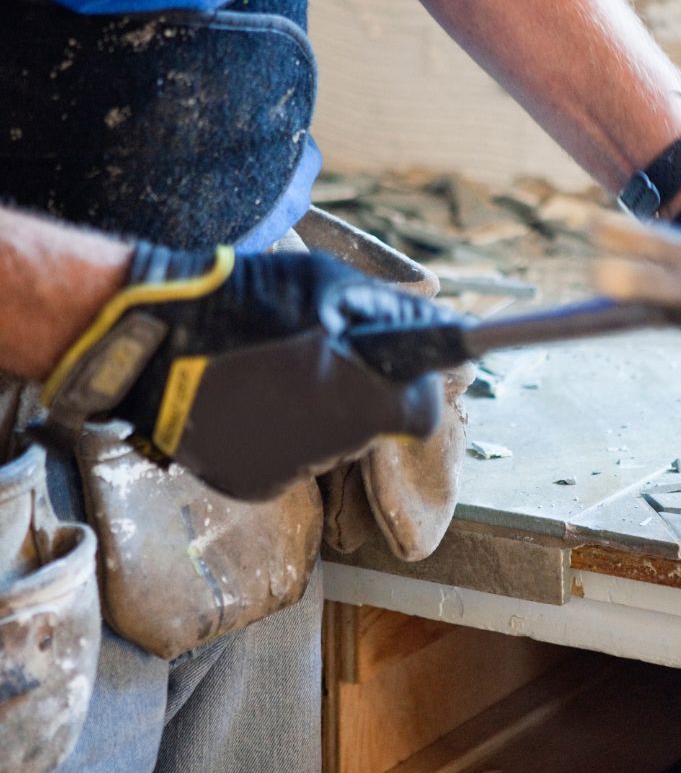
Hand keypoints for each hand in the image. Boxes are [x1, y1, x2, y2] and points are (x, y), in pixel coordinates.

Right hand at [40, 244, 452, 498]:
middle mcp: (332, 449)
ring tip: (274, 370)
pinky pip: (287, 458)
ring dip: (320, 411)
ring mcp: (288, 474)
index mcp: (362, 402)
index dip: (415, 387)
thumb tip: (439, 328)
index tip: (397, 365)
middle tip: (323, 353)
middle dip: (363, 392)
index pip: (422, 415)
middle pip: (374, 426)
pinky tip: (248, 397)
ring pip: (330, 442)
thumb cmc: (248, 301)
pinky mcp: (250, 486)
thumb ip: (393, 312)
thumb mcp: (330, 285)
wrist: (148, 340)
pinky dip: (279, 431)